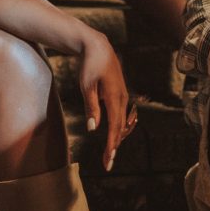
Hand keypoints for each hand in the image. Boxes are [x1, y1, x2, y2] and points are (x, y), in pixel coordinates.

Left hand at [77, 33, 133, 171]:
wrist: (98, 47)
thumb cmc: (90, 65)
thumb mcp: (86, 86)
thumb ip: (91, 107)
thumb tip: (93, 129)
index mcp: (114, 99)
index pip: (114, 128)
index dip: (111, 146)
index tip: (108, 161)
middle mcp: (122, 99)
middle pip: (120, 129)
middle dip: (114, 147)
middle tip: (107, 163)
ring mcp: (123, 96)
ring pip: (122, 123)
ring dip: (116, 138)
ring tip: (109, 153)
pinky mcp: (120, 94)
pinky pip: (121, 115)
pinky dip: (118, 127)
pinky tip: (115, 133)